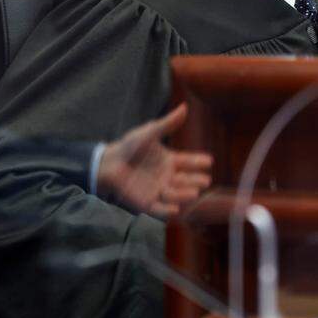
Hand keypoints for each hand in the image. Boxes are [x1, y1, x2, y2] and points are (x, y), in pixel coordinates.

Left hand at [96, 103, 212, 217]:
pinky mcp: (146, 202)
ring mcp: (158, 190)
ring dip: (185, 195)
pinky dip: (167, 210)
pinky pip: (159, 208)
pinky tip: (175, 209)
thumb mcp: (149, 132)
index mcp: (170, 161)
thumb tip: (185, 107)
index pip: (188, 162)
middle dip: (196, 181)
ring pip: (175, 195)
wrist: (109, 162)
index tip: (209, 161)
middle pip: (185, 180)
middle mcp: (168, 177)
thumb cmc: (130, 146)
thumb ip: (167, 124)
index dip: (198, 162)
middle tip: (205, 181)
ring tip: (194, 193)